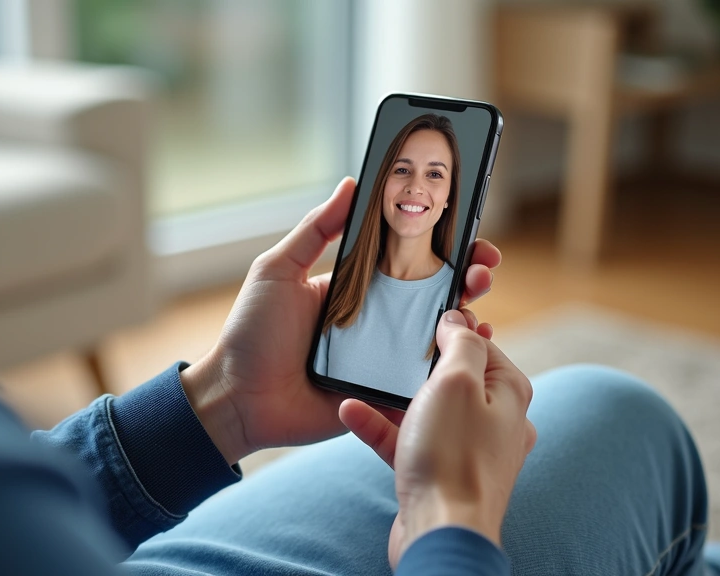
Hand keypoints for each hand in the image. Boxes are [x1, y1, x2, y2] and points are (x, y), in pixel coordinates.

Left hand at [180, 177, 502, 464]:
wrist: (237, 398)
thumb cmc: (251, 333)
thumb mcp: (278, 270)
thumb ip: (315, 230)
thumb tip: (351, 184)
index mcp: (355, 287)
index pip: (408, 260)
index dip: (443, 246)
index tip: (470, 230)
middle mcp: (376, 320)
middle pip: (434, 295)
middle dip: (468, 277)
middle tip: (482, 268)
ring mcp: (383, 357)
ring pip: (439, 336)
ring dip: (468, 317)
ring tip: (476, 302)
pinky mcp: (384, 393)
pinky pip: (426, 381)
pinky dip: (454, 367)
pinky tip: (472, 350)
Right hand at [339, 310, 535, 568]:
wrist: (441, 533)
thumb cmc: (453, 457)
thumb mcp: (457, 382)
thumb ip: (461, 343)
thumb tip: (459, 320)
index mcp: (508, 393)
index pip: (481, 344)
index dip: (450, 328)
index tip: (419, 318)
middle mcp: (494, 421)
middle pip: (452, 378)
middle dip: (416, 364)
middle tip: (387, 346)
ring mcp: (466, 449)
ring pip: (425, 410)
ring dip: (390, 396)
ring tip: (359, 381)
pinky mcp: (438, 473)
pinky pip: (406, 440)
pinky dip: (380, 426)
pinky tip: (350, 412)